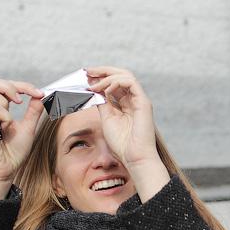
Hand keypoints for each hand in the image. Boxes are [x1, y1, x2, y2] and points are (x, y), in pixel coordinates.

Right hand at [0, 77, 43, 198]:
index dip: (22, 85)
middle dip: (9, 85)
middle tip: (21, 99)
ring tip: (12, 114)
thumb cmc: (13, 152)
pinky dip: (4, 116)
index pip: (4, 85)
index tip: (38, 93)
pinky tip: (4, 129)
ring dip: (4, 98)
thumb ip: (33, 111)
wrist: (6, 169)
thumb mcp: (28, 128)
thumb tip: (41, 96)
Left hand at [86, 66, 169, 200]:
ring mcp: (140, 100)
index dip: (100, 77)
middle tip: (88, 71)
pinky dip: (116, 82)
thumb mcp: (107, 119)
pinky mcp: (143, 103)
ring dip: (107, 77)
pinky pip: (131, 83)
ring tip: (94, 84)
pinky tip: (105, 89)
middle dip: (103, 71)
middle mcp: (135, 99)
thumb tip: (94, 90)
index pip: (115, 83)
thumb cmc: (122, 144)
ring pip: (126, 75)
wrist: (134, 158)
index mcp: (127, 104)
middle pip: (121, 75)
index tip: (86, 77)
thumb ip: (103, 103)